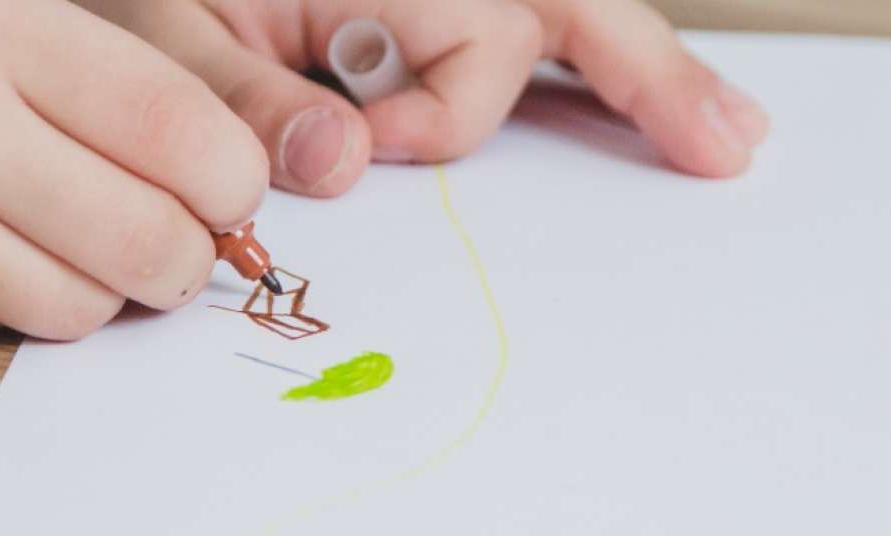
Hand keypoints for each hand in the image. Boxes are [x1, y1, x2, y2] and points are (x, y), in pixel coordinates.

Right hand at [0, 0, 268, 348]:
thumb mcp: (19, 23)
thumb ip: (140, 90)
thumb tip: (269, 177)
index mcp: (1, 24)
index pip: (190, 136)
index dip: (231, 182)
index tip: (219, 187)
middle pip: (162, 242)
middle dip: (184, 251)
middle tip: (159, 227)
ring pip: (101, 302)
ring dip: (106, 281)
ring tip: (53, 225)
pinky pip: (30, 331)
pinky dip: (35, 302)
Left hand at [80, 0, 768, 200]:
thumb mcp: (162, 25)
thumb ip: (242, 89)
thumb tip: (342, 164)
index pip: (476, 39)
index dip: (437, 113)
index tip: (363, 149)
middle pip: (571, 9)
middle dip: (655, 75)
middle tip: (728, 140)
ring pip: (568, 20)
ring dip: (644, 72)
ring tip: (722, 126)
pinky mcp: (419, 12)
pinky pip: (527, 37)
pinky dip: (592, 68)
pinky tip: (642, 96)